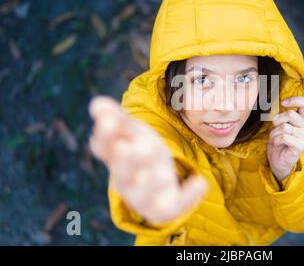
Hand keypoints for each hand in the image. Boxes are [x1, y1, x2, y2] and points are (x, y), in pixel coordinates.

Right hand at [88, 95, 207, 223]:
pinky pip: (173, 206)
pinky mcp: (163, 207)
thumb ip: (116, 118)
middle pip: (124, 172)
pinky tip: (200, 182)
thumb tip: (97, 103)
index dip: (106, 135)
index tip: (110, 121)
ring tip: (166, 174)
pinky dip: (187, 197)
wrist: (156, 181)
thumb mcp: (132, 132)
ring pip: (144, 193)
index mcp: (115, 157)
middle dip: (131, 160)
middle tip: (142, 146)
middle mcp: (125, 178)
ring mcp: (144, 195)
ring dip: (153, 183)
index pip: (104, 147)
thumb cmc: (140, 148)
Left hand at [267, 96, 303, 183]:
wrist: (277, 162)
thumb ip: (281, 116)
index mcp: (302, 120)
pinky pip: (284, 137)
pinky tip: (278, 145)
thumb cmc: (277, 142)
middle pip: (291, 114)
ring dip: (274, 133)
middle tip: (274, 129)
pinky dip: (276, 141)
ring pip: (285, 127)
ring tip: (276, 140)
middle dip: (277, 121)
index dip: (295, 100)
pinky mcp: (300, 146)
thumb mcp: (278, 126)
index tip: (283, 102)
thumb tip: (282, 104)